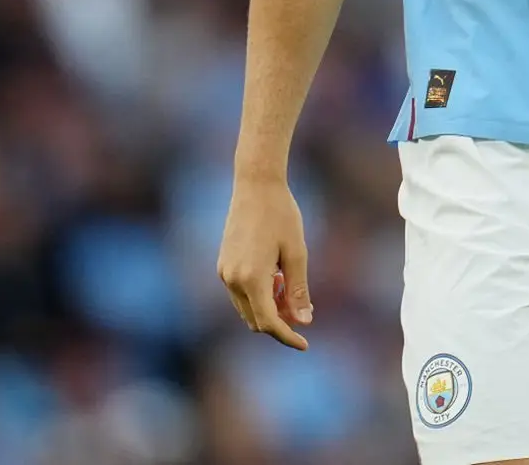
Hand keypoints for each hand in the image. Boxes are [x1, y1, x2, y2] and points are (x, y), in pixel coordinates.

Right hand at [218, 172, 313, 349]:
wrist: (256, 185)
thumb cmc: (281, 215)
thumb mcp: (297, 253)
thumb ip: (298, 290)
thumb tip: (304, 322)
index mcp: (252, 278)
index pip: (269, 322)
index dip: (288, 337)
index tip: (305, 344)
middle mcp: (232, 279)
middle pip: (256, 320)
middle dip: (280, 322)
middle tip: (304, 310)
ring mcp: (224, 272)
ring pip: (247, 309)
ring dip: (268, 309)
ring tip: (289, 288)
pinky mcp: (223, 265)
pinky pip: (240, 294)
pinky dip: (258, 296)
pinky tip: (276, 278)